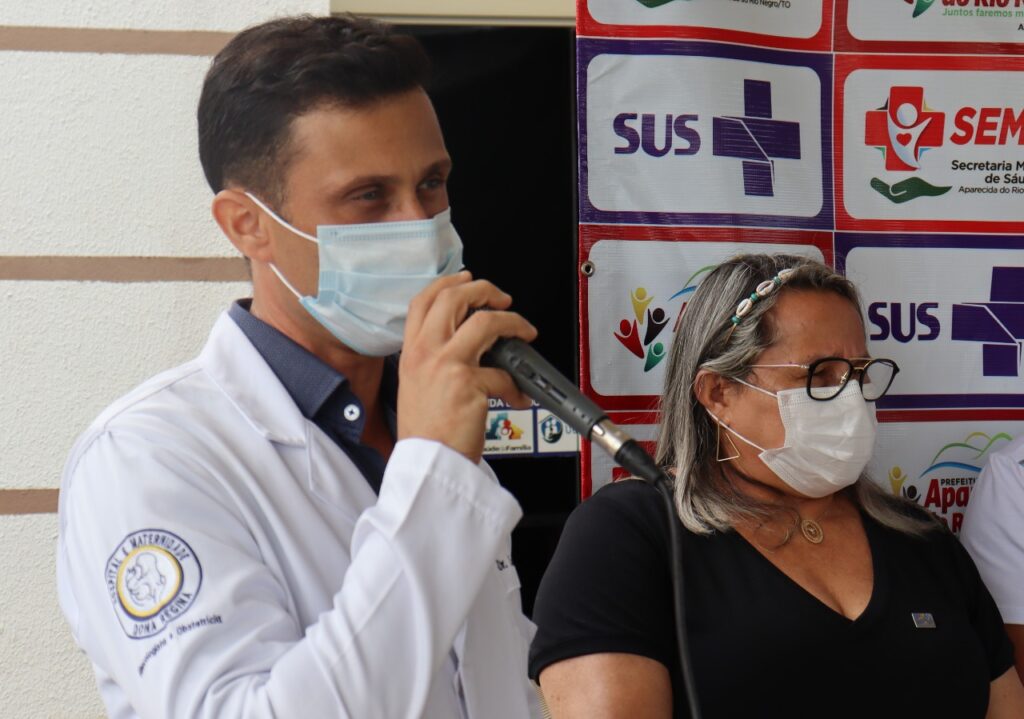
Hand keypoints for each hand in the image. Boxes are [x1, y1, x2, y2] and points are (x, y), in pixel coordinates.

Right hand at [398, 271, 537, 463]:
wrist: (427, 464)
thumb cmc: (426, 432)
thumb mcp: (416, 386)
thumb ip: (434, 359)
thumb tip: (468, 342)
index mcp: (411, 351)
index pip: (423, 300)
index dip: (448, 283)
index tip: (466, 279)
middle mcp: (425, 352)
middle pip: (454, 298)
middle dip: (485, 289)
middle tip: (502, 299)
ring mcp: (446, 365)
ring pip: (485, 322)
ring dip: (513, 322)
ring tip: (524, 331)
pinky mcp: (469, 384)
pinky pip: (504, 373)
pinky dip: (517, 385)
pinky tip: (519, 396)